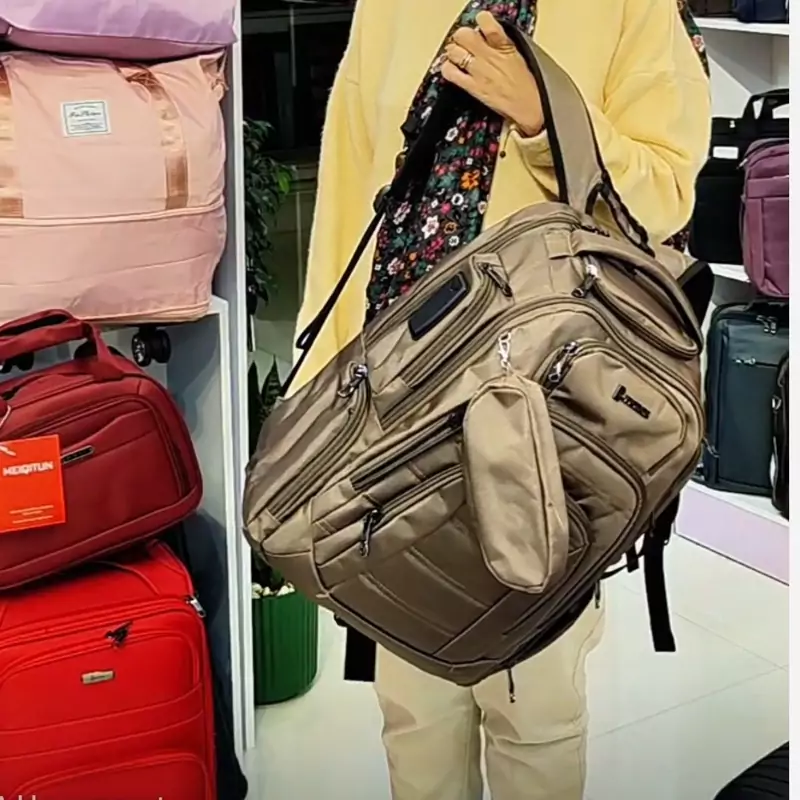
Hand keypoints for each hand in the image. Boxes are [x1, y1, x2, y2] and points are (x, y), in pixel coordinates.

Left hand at [441, 11, 543, 137]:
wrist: (528, 107)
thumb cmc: (526, 84)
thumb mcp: (518, 55)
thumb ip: (501, 43)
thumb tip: (486, 36)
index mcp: (504, 45)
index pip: (485, 21)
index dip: (479, 22)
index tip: (480, 27)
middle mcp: (489, 56)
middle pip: (463, 35)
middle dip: (461, 37)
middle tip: (464, 43)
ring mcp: (479, 72)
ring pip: (453, 52)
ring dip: (453, 52)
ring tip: (458, 56)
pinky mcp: (472, 87)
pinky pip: (450, 73)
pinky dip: (447, 68)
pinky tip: (452, 69)